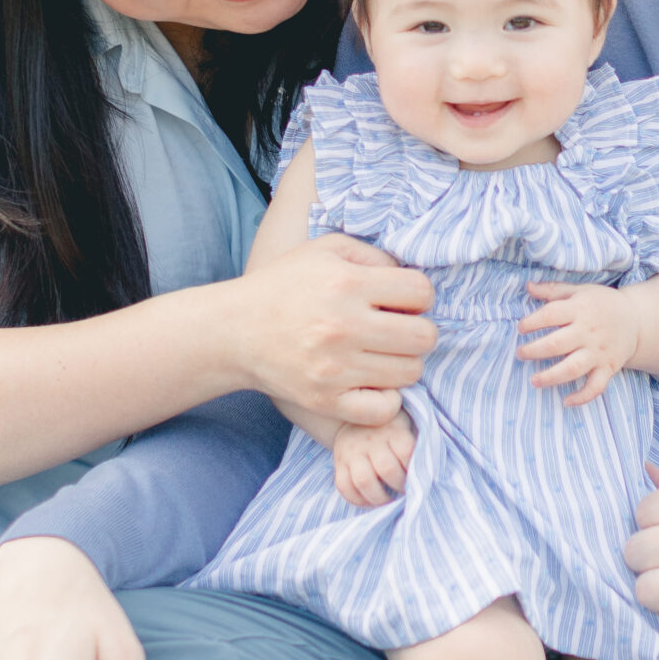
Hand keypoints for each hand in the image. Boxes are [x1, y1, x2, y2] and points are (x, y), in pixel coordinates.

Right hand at [232, 233, 436, 425]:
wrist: (234, 330)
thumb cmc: (285, 285)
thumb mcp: (326, 249)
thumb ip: (375, 255)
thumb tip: (412, 281)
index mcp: (346, 282)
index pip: (421, 292)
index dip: (419, 296)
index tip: (401, 302)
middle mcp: (343, 325)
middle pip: (424, 337)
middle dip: (417, 331)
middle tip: (396, 331)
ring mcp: (334, 368)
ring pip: (410, 373)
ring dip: (403, 363)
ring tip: (382, 354)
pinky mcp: (325, 399)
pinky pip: (384, 410)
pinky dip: (386, 400)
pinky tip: (372, 383)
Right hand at [332, 409, 416, 506]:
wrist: (357, 412)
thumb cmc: (392, 426)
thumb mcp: (407, 427)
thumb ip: (417, 446)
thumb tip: (428, 475)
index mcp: (393, 430)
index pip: (406, 453)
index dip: (414, 471)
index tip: (417, 478)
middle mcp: (371, 440)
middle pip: (386, 469)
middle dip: (399, 486)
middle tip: (403, 490)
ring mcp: (352, 452)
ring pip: (364, 481)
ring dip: (378, 498)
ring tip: (387, 500)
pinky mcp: (339, 463)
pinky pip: (344, 486)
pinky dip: (358, 500)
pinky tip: (369, 500)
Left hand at [516, 281, 640, 404]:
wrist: (637, 319)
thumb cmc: (602, 303)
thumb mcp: (580, 290)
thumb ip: (553, 290)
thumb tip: (528, 286)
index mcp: (580, 309)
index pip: (551, 314)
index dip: (532, 322)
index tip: (520, 328)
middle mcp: (588, 332)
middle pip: (557, 344)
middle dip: (534, 351)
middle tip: (520, 354)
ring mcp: (598, 352)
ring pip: (573, 368)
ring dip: (551, 377)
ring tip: (534, 381)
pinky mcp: (608, 368)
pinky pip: (596, 386)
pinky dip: (582, 397)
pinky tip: (566, 401)